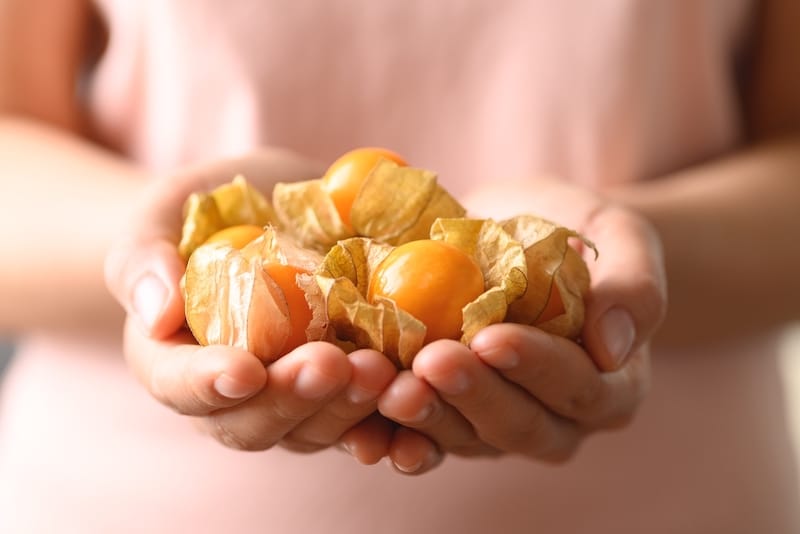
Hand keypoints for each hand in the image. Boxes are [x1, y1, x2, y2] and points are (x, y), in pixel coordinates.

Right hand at [105, 148, 396, 452]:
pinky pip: (367, 415)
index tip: (243, 370)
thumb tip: (156, 310)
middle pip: (256, 421)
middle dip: (294, 399)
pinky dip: (394, 416)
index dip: (208, 385)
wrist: (268, 215)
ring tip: (383, 372)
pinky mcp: (344, 387)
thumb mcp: (164, 214)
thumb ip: (145, 256)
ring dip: (350, 408)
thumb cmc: (203, 213)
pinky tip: (419, 397)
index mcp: (176, 362)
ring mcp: (294, 397)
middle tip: (330, 366)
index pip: (180, 386)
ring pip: (317, 427)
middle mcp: (236, 395)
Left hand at [372, 179, 666, 470]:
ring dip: (426, 419)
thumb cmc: (573, 230)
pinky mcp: (451, 416)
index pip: (577, 386)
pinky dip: (392, 437)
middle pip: (518, 424)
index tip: (492, 338)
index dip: (535, 367)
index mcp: (610, 386)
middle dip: (472, 395)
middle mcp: (557, 419)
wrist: (514, 234)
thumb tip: (614, 346)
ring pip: (466, 438)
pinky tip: (363, 431)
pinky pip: (423, 437)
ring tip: (390, 390)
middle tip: (431, 362)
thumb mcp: (621, 236)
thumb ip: (634, 286)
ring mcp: (499, 425)